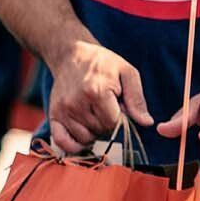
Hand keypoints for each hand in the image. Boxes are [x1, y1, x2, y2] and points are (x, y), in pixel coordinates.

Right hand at [47, 39, 151, 154]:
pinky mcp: (54, 115)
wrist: (71, 55)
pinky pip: (63, 142)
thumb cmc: (102, 63)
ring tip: (93, 113)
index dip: (120, 117)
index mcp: (96, 92)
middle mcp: (76, 103)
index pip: (114, 123)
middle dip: (107, 124)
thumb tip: (146, 122)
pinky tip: (81, 137)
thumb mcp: (126, 73)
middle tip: (104, 106)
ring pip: (85, 139)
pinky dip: (73, 145)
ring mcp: (63, 110)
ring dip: (93, 132)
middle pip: (100, 132)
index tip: (117, 104)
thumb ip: (137, 99)